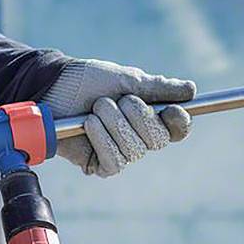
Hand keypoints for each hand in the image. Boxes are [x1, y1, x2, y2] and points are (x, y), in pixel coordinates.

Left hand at [40, 59, 195, 176]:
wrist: (53, 85)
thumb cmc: (88, 80)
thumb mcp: (125, 78)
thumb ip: (157, 87)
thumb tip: (190, 90)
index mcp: (149, 116)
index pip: (177, 129)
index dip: (179, 122)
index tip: (172, 110)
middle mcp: (138, 138)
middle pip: (158, 140)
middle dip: (137, 115)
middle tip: (115, 99)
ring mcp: (119, 152)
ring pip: (135, 150)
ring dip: (113, 123)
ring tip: (95, 108)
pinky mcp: (98, 164)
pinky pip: (114, 162)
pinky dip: (102, 140)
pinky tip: (89, 125)